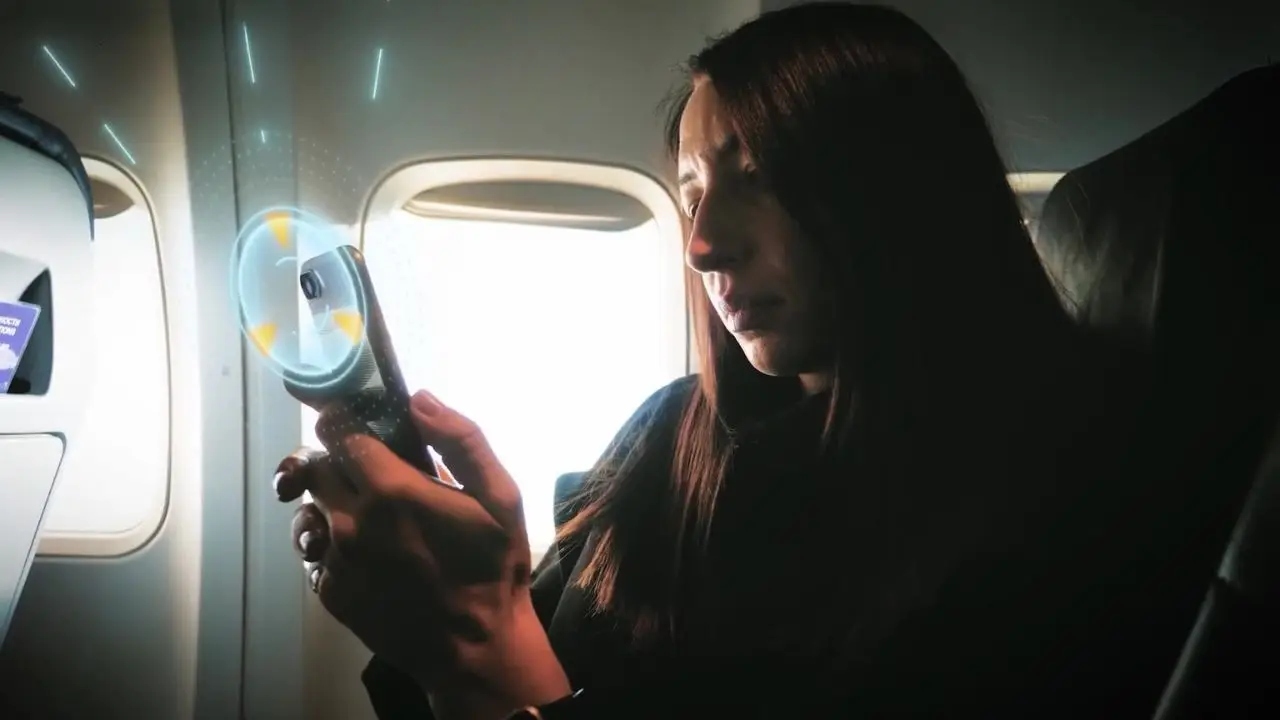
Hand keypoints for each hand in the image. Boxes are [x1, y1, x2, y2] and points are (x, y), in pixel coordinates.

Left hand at [274, 390, 569, 716]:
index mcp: (392, 490)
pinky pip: (315, 548)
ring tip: (368, 514)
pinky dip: (333, 542)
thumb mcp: (501, 497)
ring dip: (331, 501)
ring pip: (309, 506)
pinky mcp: (327, 589)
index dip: (348, 419)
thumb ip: (461, 440)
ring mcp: (334, 559)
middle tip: (372, 471)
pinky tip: (369, 552)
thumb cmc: (493, 568)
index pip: (339, 429)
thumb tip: (420, 400)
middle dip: (340, 460)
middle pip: (315, 465)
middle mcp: (351, 521)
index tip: (363, 422)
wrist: (474, 649)